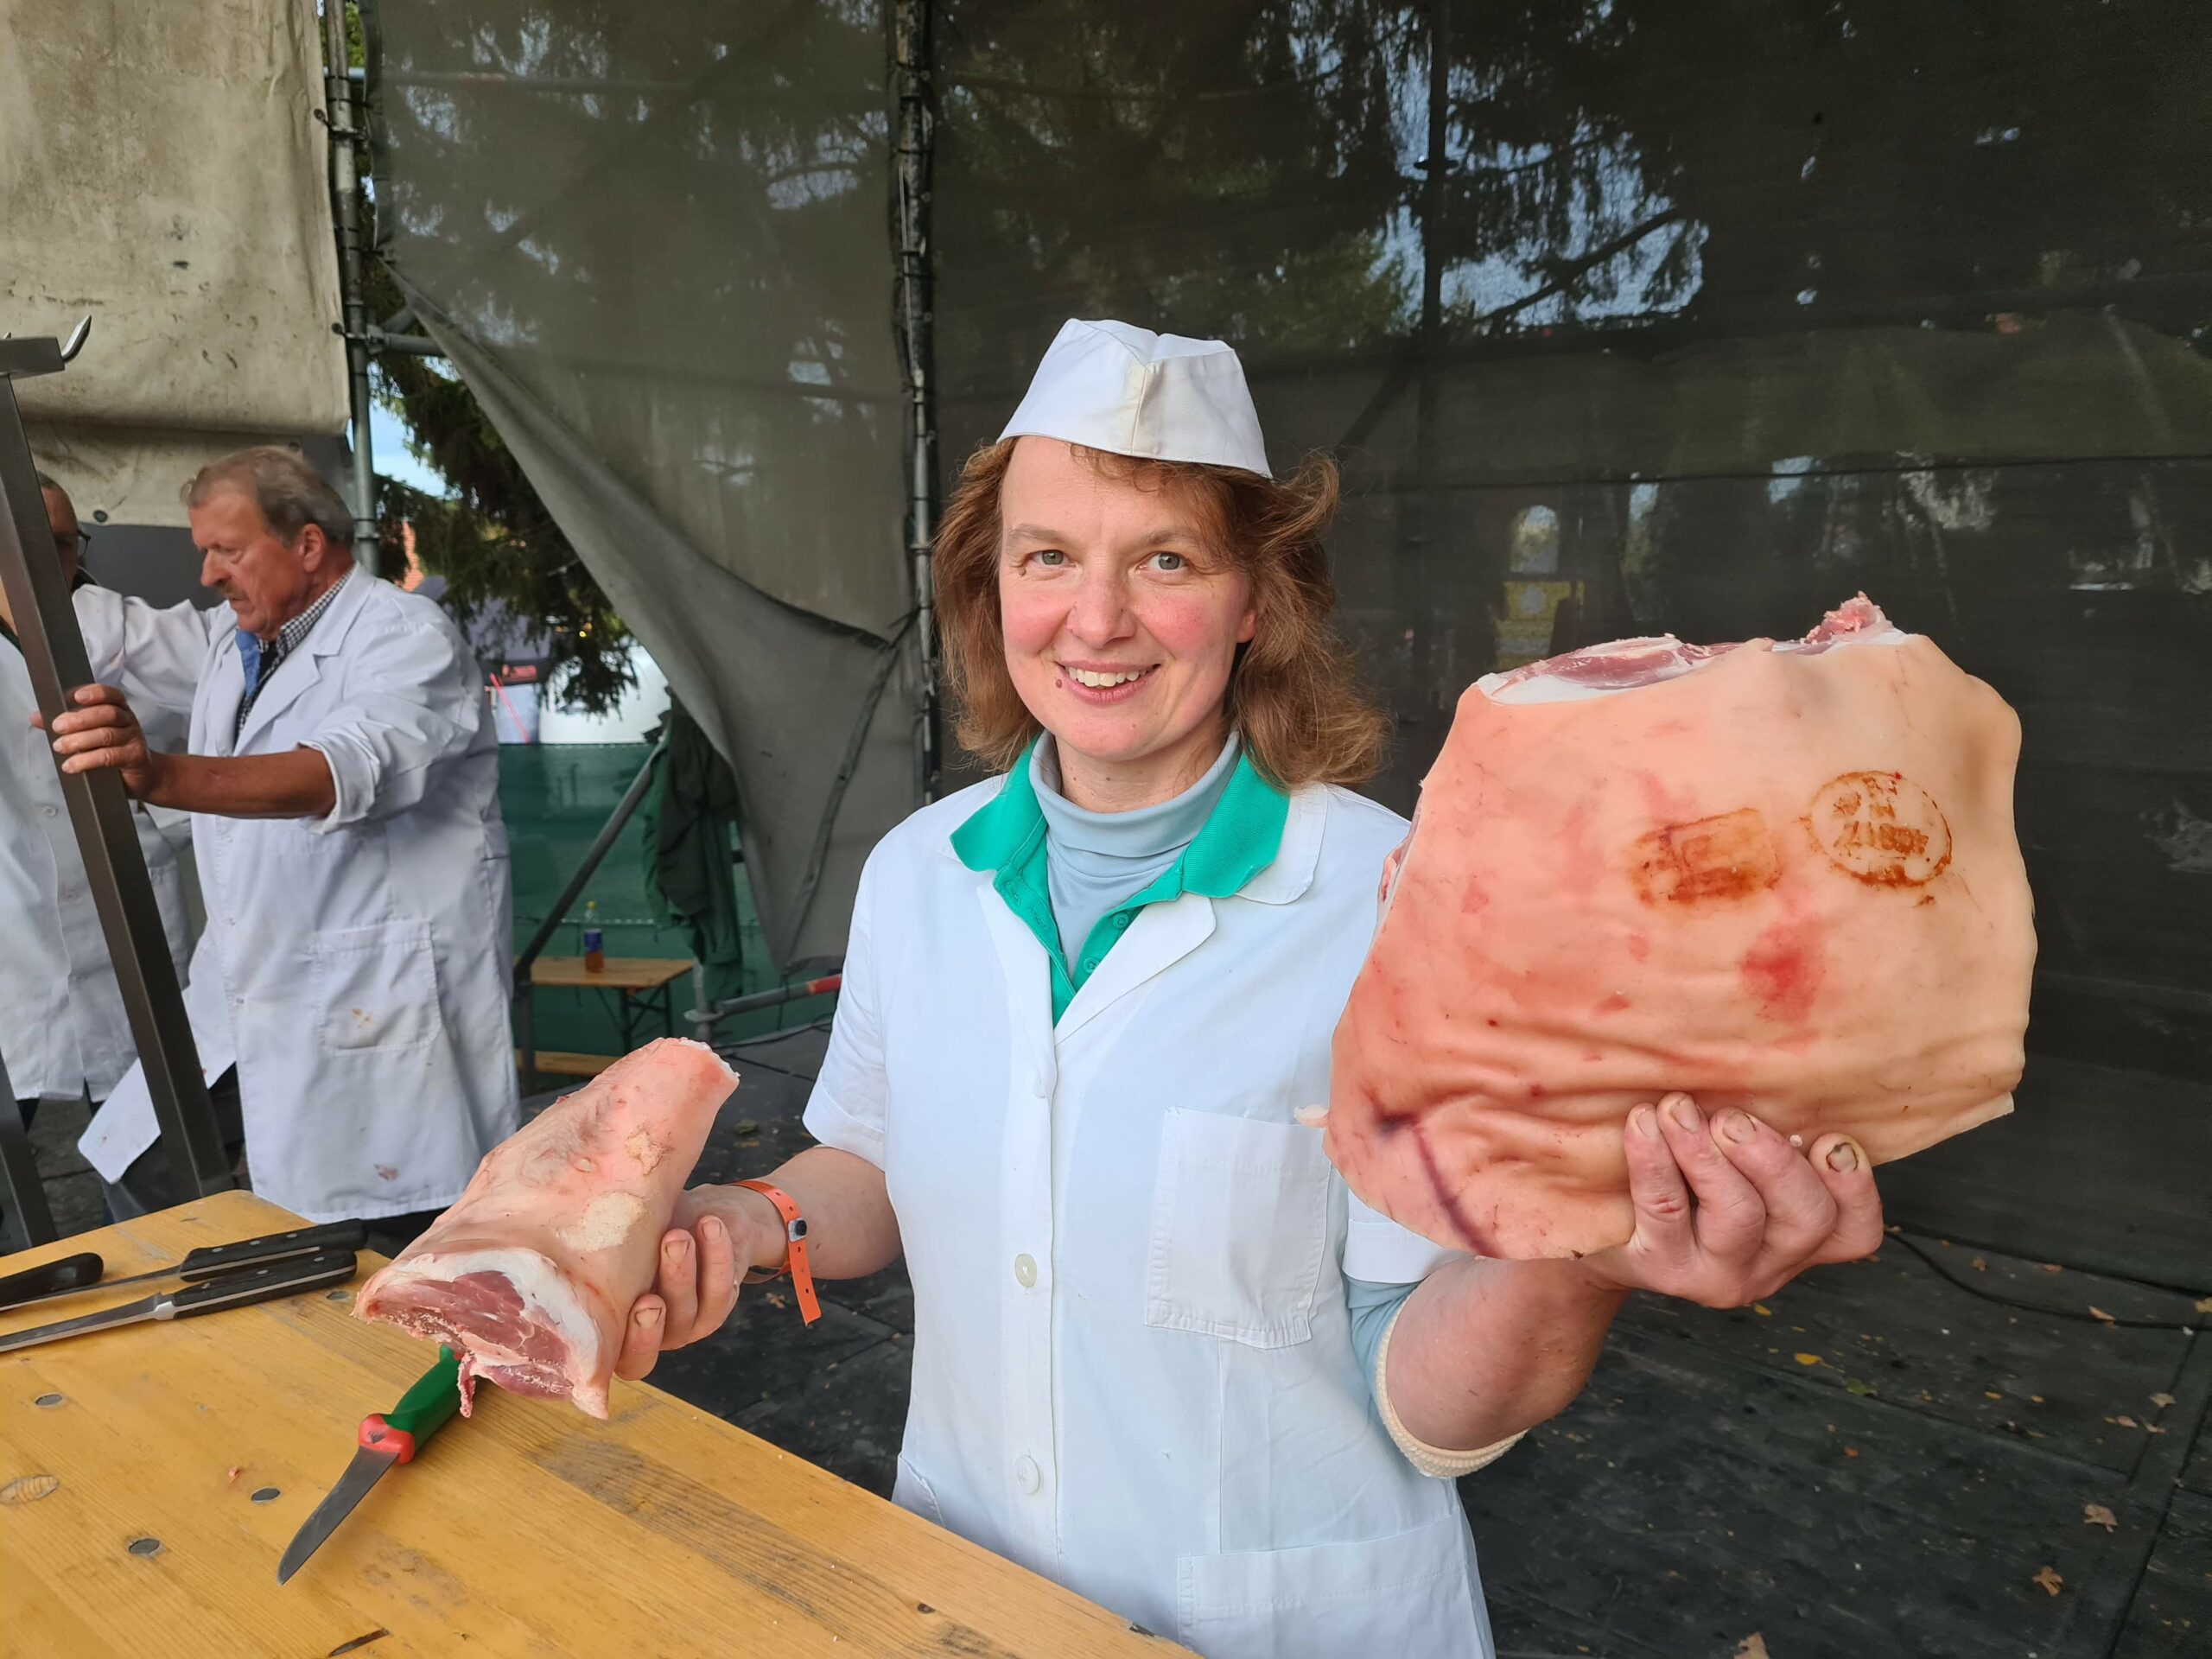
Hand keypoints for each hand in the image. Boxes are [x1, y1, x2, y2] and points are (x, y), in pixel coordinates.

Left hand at [37, 684, 167, 797]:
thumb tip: (36, 717)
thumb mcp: (90, 733)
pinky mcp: (134, 757)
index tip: (76, 697)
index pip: (110, 695)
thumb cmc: (114, 751)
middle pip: (107, 713)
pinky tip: (72, 765)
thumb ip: (65, 724)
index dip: (95, 693)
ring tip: (60, 747)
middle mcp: (128, 721)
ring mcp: (133, 738)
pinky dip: (87, 760)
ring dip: (79, 740)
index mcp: (118, 709)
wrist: (143, 776)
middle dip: (80, 719)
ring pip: (106, 735)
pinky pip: (109, 756)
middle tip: (58, 727)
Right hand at [613, 1184, 785, 1382]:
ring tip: (678, 1238)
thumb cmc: (640, 1231)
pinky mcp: (721, 1302)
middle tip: (648, 1298)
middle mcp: (657, 1333)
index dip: (631, 1342)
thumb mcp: (617, 1240)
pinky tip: (710, 1225)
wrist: (700, 1217)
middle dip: (654, 1317)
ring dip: (683, 1275)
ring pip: (691, 1311)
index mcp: (619, 1329)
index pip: (621, 1358)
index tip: (632, 1308)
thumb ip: (598, 1251)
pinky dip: (717, 1255)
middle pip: (659, 1336)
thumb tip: (561, 1234)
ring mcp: (691, 1321)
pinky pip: (723, 1287)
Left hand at [1578, 1093, 1882, 1306]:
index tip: (1829, 1135)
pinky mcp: (1663, 1267)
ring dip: (1710, 1155)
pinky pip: (1665, 1209)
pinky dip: (1655, 1160)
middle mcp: (1771, 1263)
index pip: (1855, 1228)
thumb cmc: (1683, 1180)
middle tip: (1732, 1118)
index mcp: (1804, 1238)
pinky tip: (1642, 1122)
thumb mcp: (1736, 1163)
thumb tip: (1766, 1064)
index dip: (1854, 1184)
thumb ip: (1767, 1134)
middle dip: (1775, 1159)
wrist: (1602, 1236)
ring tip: (1678, 1110)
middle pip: (1808, 1218)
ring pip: (1739, 1216)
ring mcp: (1718, 1273)